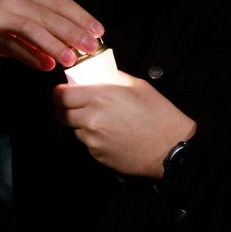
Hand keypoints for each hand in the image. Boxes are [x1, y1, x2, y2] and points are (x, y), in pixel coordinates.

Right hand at [0, 0, 103, 70]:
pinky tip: (46, 66)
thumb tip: (83, 45)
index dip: (81, 17)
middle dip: (72, 32)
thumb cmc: (8, 28)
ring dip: (53, 44)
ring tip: (70, 60)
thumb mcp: (32, 23)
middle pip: (49, 15)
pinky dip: (31, 56)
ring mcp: (0, 14)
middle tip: (90, 48)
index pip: (61, 2)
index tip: (99, 32)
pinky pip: (13, 45)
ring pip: (31, 28)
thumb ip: (54, 29)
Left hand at [52, 72, 195, 177]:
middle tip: (78, 105)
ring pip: (74, 129)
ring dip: (81, 123)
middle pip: (61, 114)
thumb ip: (112, 79)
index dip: (60, 93)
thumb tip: (99, 75)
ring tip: (102, 120)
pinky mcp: (98, 155)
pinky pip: (88, 144)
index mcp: (98, 97)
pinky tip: (112, 134)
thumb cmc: (157, 114)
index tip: (65, 91)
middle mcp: (91, 119)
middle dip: (65, 108)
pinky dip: (94, 138)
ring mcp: (93, 140)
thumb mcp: (136, 85)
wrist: (170, 148)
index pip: (60, 95)